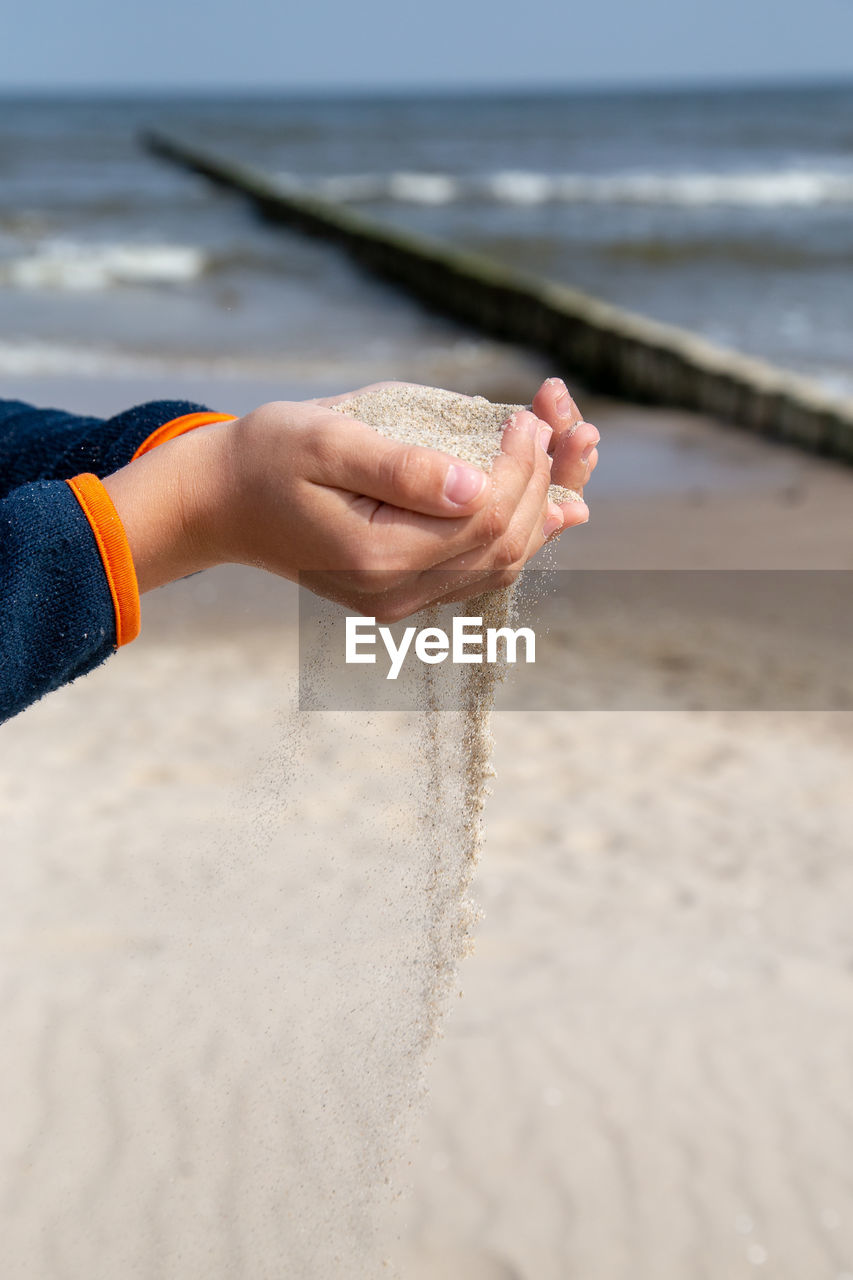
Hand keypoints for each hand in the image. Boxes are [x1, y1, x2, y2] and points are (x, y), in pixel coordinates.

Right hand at [102, 379, 596, 620]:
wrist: (222, 501)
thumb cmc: (268, 456)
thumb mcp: (327, 441)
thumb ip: (401, 466)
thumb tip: (477, 483)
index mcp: (379, 558)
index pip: (482, 517)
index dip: (521, 466)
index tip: (531, 415)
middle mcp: (397, 593)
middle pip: (504, 544)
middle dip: (547, 480)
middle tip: (569, 420)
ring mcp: (402, 599)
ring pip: (502, 561)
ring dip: (545, 505)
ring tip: (576, 449)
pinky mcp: (404, 589)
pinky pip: (480, 568)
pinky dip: (520, 529)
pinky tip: (552, 500)